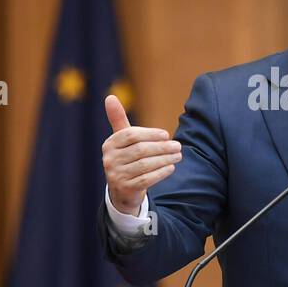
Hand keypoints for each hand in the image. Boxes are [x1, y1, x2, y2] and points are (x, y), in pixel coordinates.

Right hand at [101, 94, 180, 215]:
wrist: (121, 190)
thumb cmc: (126, 158)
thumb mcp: (122, 140)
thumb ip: (118, 119)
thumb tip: (110, 96)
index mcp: (109, 144)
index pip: (131, 135)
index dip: (150, 134)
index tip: (166, 135)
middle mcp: (109, 160)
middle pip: (140, 150)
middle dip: (162, 147)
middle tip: (178, 146)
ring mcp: (116, 176)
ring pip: (144, 165)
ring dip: (165, 159)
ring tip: (178, 155)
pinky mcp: (125, 189)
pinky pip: (146, 179)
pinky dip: (160, 173)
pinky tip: (171, 168)